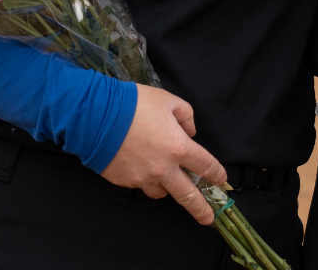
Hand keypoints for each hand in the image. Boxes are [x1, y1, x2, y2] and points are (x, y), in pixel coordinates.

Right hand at [100, 84, 227, 224]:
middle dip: (200, 208)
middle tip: (208, 218)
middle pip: (187, 195)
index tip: (221, 180)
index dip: (216, 173)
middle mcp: (163, 168)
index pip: (205, 165)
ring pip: (161, 192)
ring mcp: (143, 178)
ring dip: (167, 187)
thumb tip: (189, 131)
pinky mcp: (125, 182)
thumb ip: (185, 116)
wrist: (96, 116)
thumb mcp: (167, 100)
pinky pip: (140, 185)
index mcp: (178, 147)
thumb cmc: (133, 104)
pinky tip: (139, 164)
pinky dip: (144, 178)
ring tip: (165, 177)